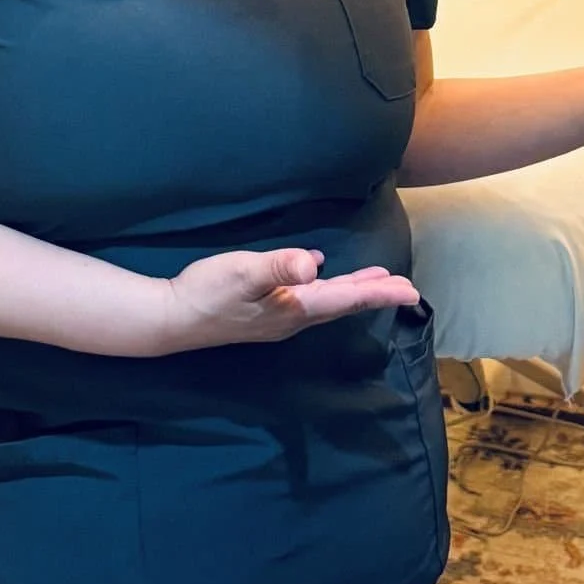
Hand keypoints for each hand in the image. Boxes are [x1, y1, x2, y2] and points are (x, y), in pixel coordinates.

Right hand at [158, 248, 419, 352]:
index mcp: (295, 308)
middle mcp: (293, 318)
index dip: (381, 294)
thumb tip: (314, 263)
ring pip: (327, 304)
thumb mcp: (243, 272)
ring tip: (375, 281)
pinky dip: (325, 288)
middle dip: (374, 294)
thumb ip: (279, 266)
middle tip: (404, 287)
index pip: (347, 299)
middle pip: (342, 304)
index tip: (412, 293)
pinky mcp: (263, 313)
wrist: (172, 319)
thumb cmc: (207, 293)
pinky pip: (308, 301)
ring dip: (352, 291)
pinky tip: (319, 273)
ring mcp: (278, 318)